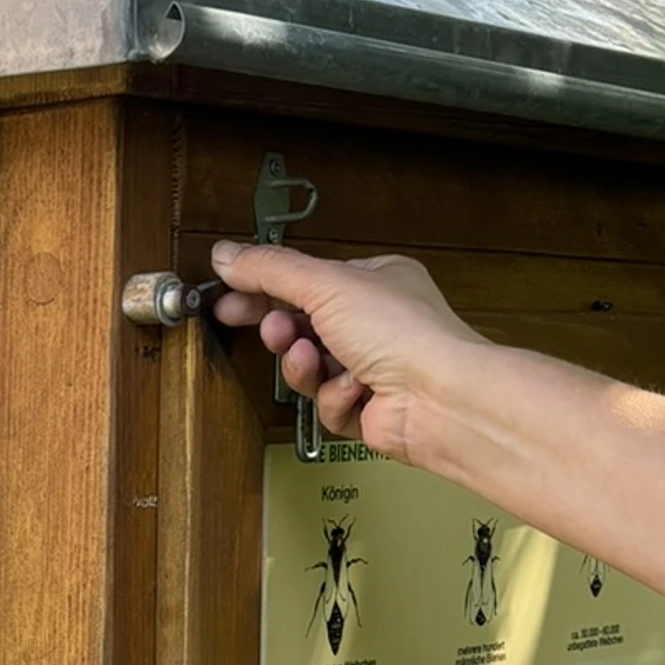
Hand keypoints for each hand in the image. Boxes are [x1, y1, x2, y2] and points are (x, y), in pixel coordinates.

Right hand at [206, 241, 488, 463]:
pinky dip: (335, 396)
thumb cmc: (403, 333)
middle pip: (305, 325)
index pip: (305, 280)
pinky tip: (354, 389)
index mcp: (374, 281)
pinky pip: (328, 403)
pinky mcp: (369, 409)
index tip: (227, 297)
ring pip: (311, 368)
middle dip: (284, 331)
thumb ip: (270, 270)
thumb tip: (226, 254)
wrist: (437, 399)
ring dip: (305, 365)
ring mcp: (374, 368)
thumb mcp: (326, 284)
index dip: (263, 288)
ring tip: (310, 358)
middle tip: (269, 332)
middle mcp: (376, 323)